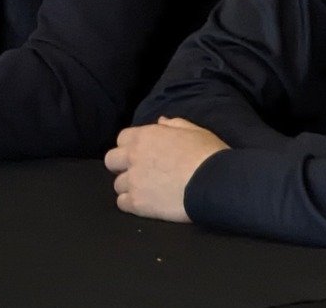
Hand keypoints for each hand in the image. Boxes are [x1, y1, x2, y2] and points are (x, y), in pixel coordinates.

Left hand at [104, 117, 228, 222]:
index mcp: (144, 136)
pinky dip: (131, 204)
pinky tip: (146, 204)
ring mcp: (133, 181)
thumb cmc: (207, 154)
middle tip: (140, 173)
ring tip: (147, 191)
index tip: (143, 154)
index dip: (131, 146)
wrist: (214, 183)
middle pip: (111, 161)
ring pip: (117, 185)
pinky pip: (122, 204)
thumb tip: (161, 121)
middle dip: (122, 166)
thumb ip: (174, 124)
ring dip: (129, 187)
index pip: (122, 138)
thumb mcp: (194, 131)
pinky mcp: (138, 203)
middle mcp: (133, 157)